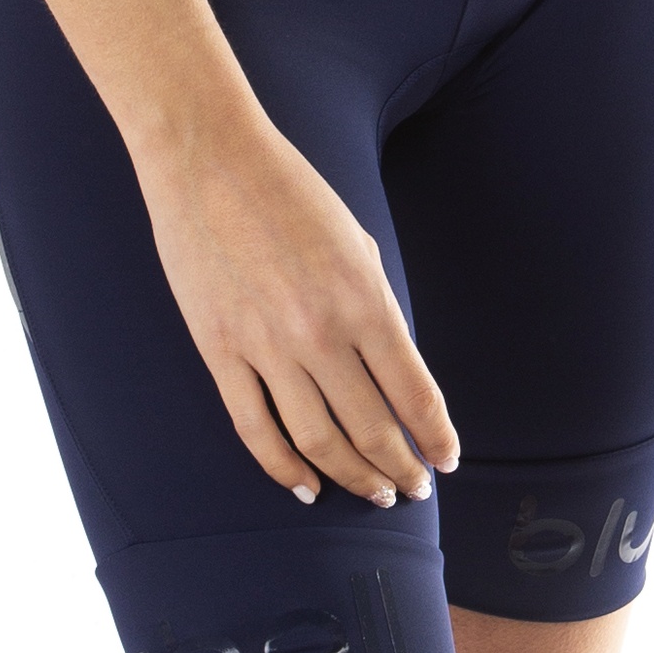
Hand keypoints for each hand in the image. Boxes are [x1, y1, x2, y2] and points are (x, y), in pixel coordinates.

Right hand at [137, 114, 458, 505]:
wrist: (208, 158)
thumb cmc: (289, 193)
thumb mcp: (357, 244)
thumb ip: (377, 309)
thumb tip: (392, 372)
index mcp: (364, 300)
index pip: (415, 395)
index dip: (436, 438)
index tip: (446, 461)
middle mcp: (320, 333)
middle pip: (372, 428)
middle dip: (400, 468)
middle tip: (412, 490)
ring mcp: (265, 346)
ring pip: (318, 441)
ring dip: (351, 477)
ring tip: (372, 494)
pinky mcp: (219, 351)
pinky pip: (255, 428)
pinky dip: (283, 467)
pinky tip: (305, 487)